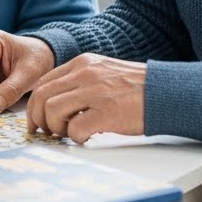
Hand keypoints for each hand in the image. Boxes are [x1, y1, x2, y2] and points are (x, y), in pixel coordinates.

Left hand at [26, 54, 146, 140]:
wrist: (168, 92)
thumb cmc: (137, 88)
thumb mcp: (104, 72)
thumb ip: (80, 81)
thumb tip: (54, 104)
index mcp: (83, 63)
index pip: (43, 82)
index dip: (34, 105)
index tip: (36, 121)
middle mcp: (86, 73)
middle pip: (42, 96)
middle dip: (38, 119)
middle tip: (45, 132)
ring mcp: (96, 92)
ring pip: (53, 111)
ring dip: (56, 128)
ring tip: (69, 134)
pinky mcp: (107, 112)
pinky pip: (75, 129)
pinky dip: (76, 138)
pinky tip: (87, 137)